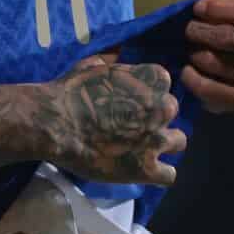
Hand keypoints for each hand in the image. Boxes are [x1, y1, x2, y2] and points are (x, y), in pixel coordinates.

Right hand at [43, 53, 185, 185]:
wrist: (55, 124)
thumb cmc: (70, 92)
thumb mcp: (90, 67)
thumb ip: (109, 64)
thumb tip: (113, 58)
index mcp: (152, 80)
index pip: (163, 84)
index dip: (147, 93)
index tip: (132, 101)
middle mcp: (162, 108)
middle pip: (171, 112)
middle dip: (155, 118)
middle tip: (133, 125)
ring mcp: (157, 139)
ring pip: (178, 141)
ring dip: (162, 144)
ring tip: (140, 149)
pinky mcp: (147, 168)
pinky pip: (169, 174)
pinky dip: (158, 173)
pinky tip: (142, 170)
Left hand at [181, 0, 233, 112]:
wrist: (214, 67)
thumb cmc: (213, 29)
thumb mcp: (208, 10)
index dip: (220, 8)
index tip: (197, 8)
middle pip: (233, 38)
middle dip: (202, 33)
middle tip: (186, 31)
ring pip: (221, 64)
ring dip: (196, 56)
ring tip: (187, 51)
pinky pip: (216, 91)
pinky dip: (195, 81)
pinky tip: (186, 71)